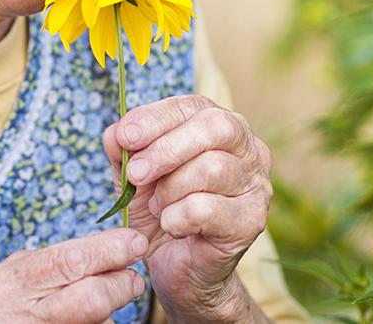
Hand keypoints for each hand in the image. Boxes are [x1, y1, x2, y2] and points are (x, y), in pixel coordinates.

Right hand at [0, 228, 147, 322]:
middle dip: (121, 285)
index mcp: (13, 282)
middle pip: (92, 299)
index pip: (71, 261)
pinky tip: (88, 321)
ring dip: (110, 314)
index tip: (135, 242)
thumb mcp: (13, 272)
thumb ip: (54, 262)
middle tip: (133, 279)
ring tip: (101, 305)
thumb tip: (109, 252)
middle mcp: (22, 315)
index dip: (110, 250)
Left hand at [103, 96, 272, 322]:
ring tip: (158, 206)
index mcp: (219, 125)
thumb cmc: (160, 210)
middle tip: (135, 174)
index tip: (125, 137)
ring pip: (212, 168)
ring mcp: (255, 183)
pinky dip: (177, 218)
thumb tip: (116, 132)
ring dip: (170, 189)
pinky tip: (171, 226)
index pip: (192, 106)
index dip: (156, 118)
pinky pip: (208, 209)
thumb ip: (123, 149)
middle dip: (166, 149)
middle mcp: (247, 148)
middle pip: (214, 128)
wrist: (177, 267)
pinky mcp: (252, 220)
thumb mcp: (133, 175)